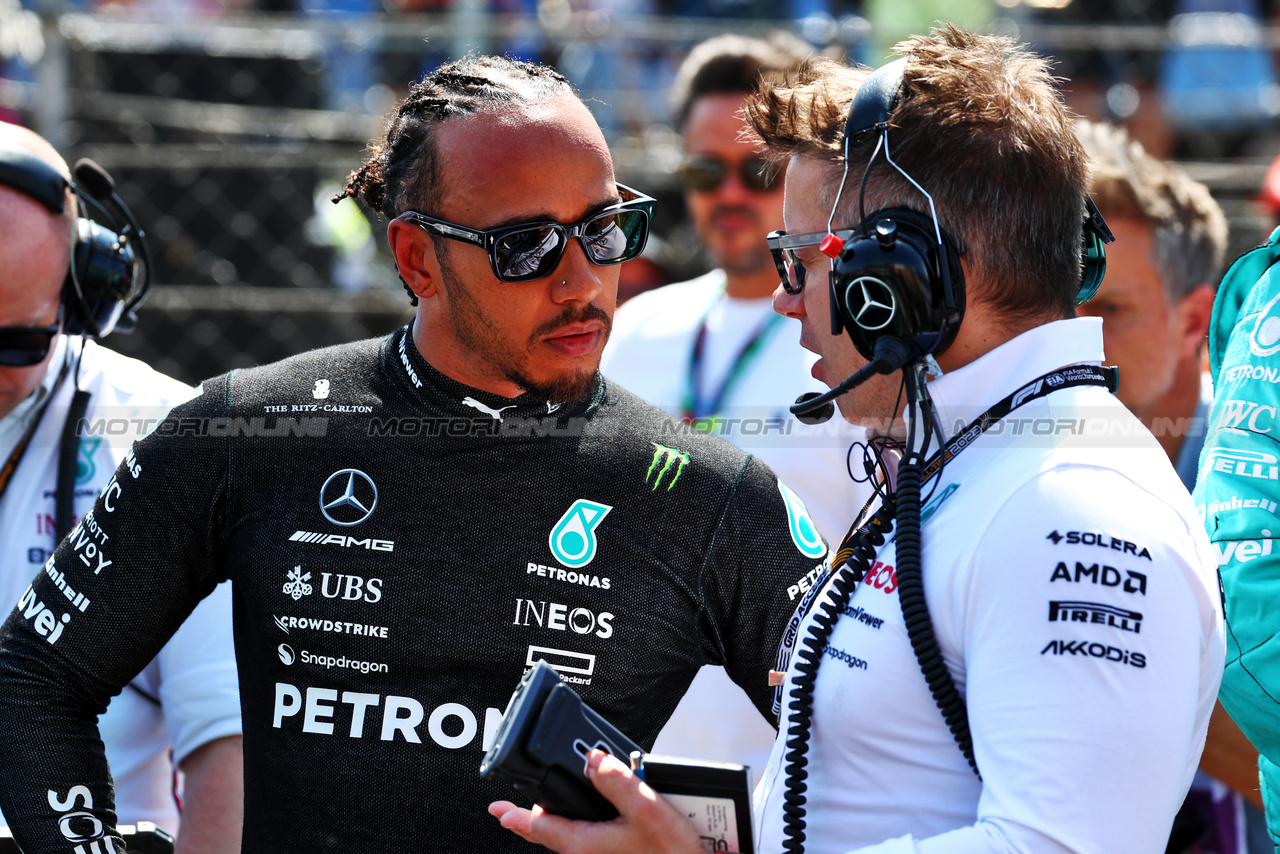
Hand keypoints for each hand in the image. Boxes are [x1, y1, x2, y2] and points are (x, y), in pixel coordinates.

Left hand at [488, 749, 705, 853]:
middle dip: (551, 802)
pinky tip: (616, 803)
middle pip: (556, 824)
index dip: (514, 815)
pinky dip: (595, 814)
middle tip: (550, 779)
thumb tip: (591, 758)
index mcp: (583, 843)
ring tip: (586, 782)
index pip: (538, 826)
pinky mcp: (616, 852)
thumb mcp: (647, 811)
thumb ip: (617, 781)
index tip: (495, 808)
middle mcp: (586, 852)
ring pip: (576, 827)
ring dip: (577, 806)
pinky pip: (594, 832)